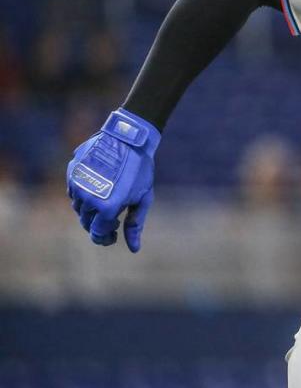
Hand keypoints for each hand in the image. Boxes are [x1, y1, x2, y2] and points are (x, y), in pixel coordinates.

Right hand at [66, 108, 160, 251]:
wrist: (128, 138)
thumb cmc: (140, 170)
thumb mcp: (142, 198)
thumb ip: (135, 224)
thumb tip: (134, 249)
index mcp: (106, 208)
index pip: (98, 233)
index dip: (105, 237)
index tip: (113, 235)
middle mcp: (88, 198)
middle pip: (86, 222)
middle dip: (98, 225)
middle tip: (112, 221)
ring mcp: (77, 184)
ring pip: (78, 207)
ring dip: (90, 210)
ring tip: (107, 203)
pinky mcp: (72, 172)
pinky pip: (73, 192)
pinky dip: (83, 196)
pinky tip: (98, 189)